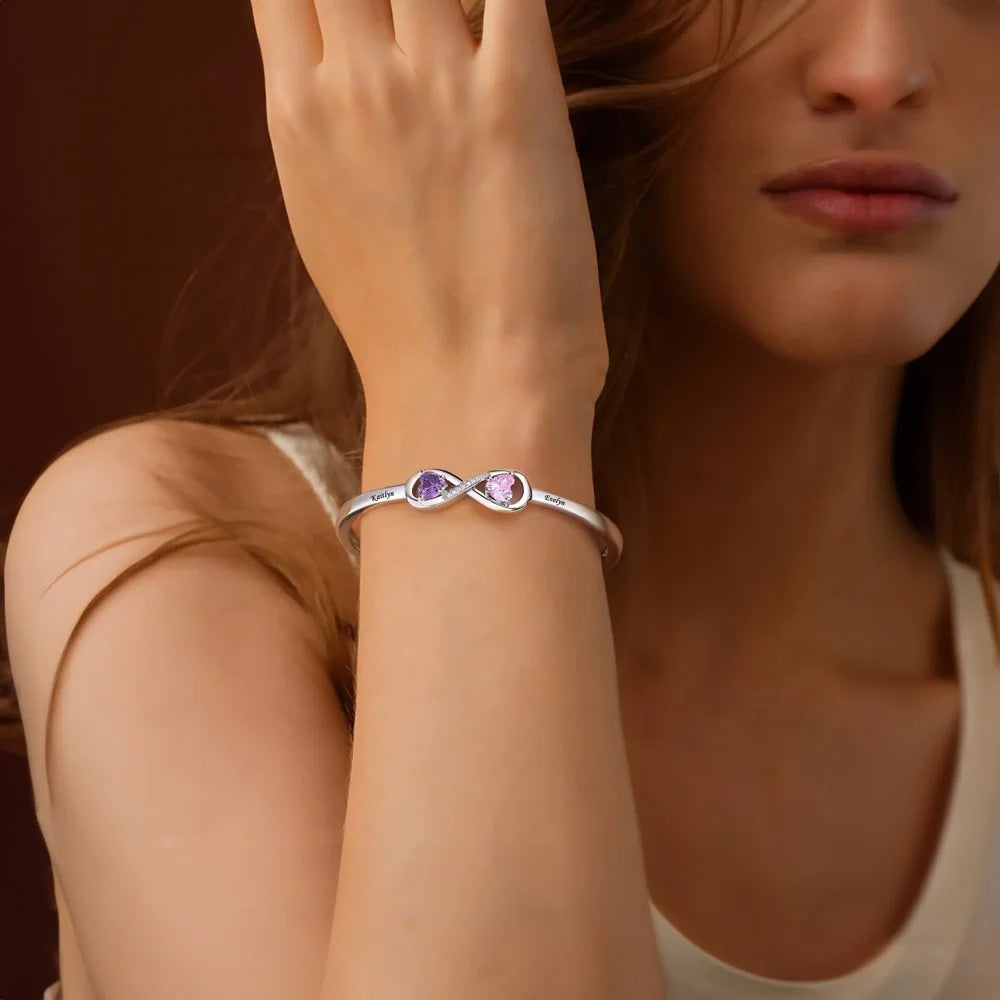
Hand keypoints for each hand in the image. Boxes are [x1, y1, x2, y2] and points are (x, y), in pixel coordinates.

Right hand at [248, 0, 609, 407]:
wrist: (470, 392)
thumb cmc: (407, 332)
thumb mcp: (329, 225)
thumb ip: (330, 137)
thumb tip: (344, 80)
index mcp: (296, 116)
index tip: (359, 3)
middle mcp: (351, 82)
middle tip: (420, 19)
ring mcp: (431, 83)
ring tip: (466, 29)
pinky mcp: (515, 97)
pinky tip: (509, 13)